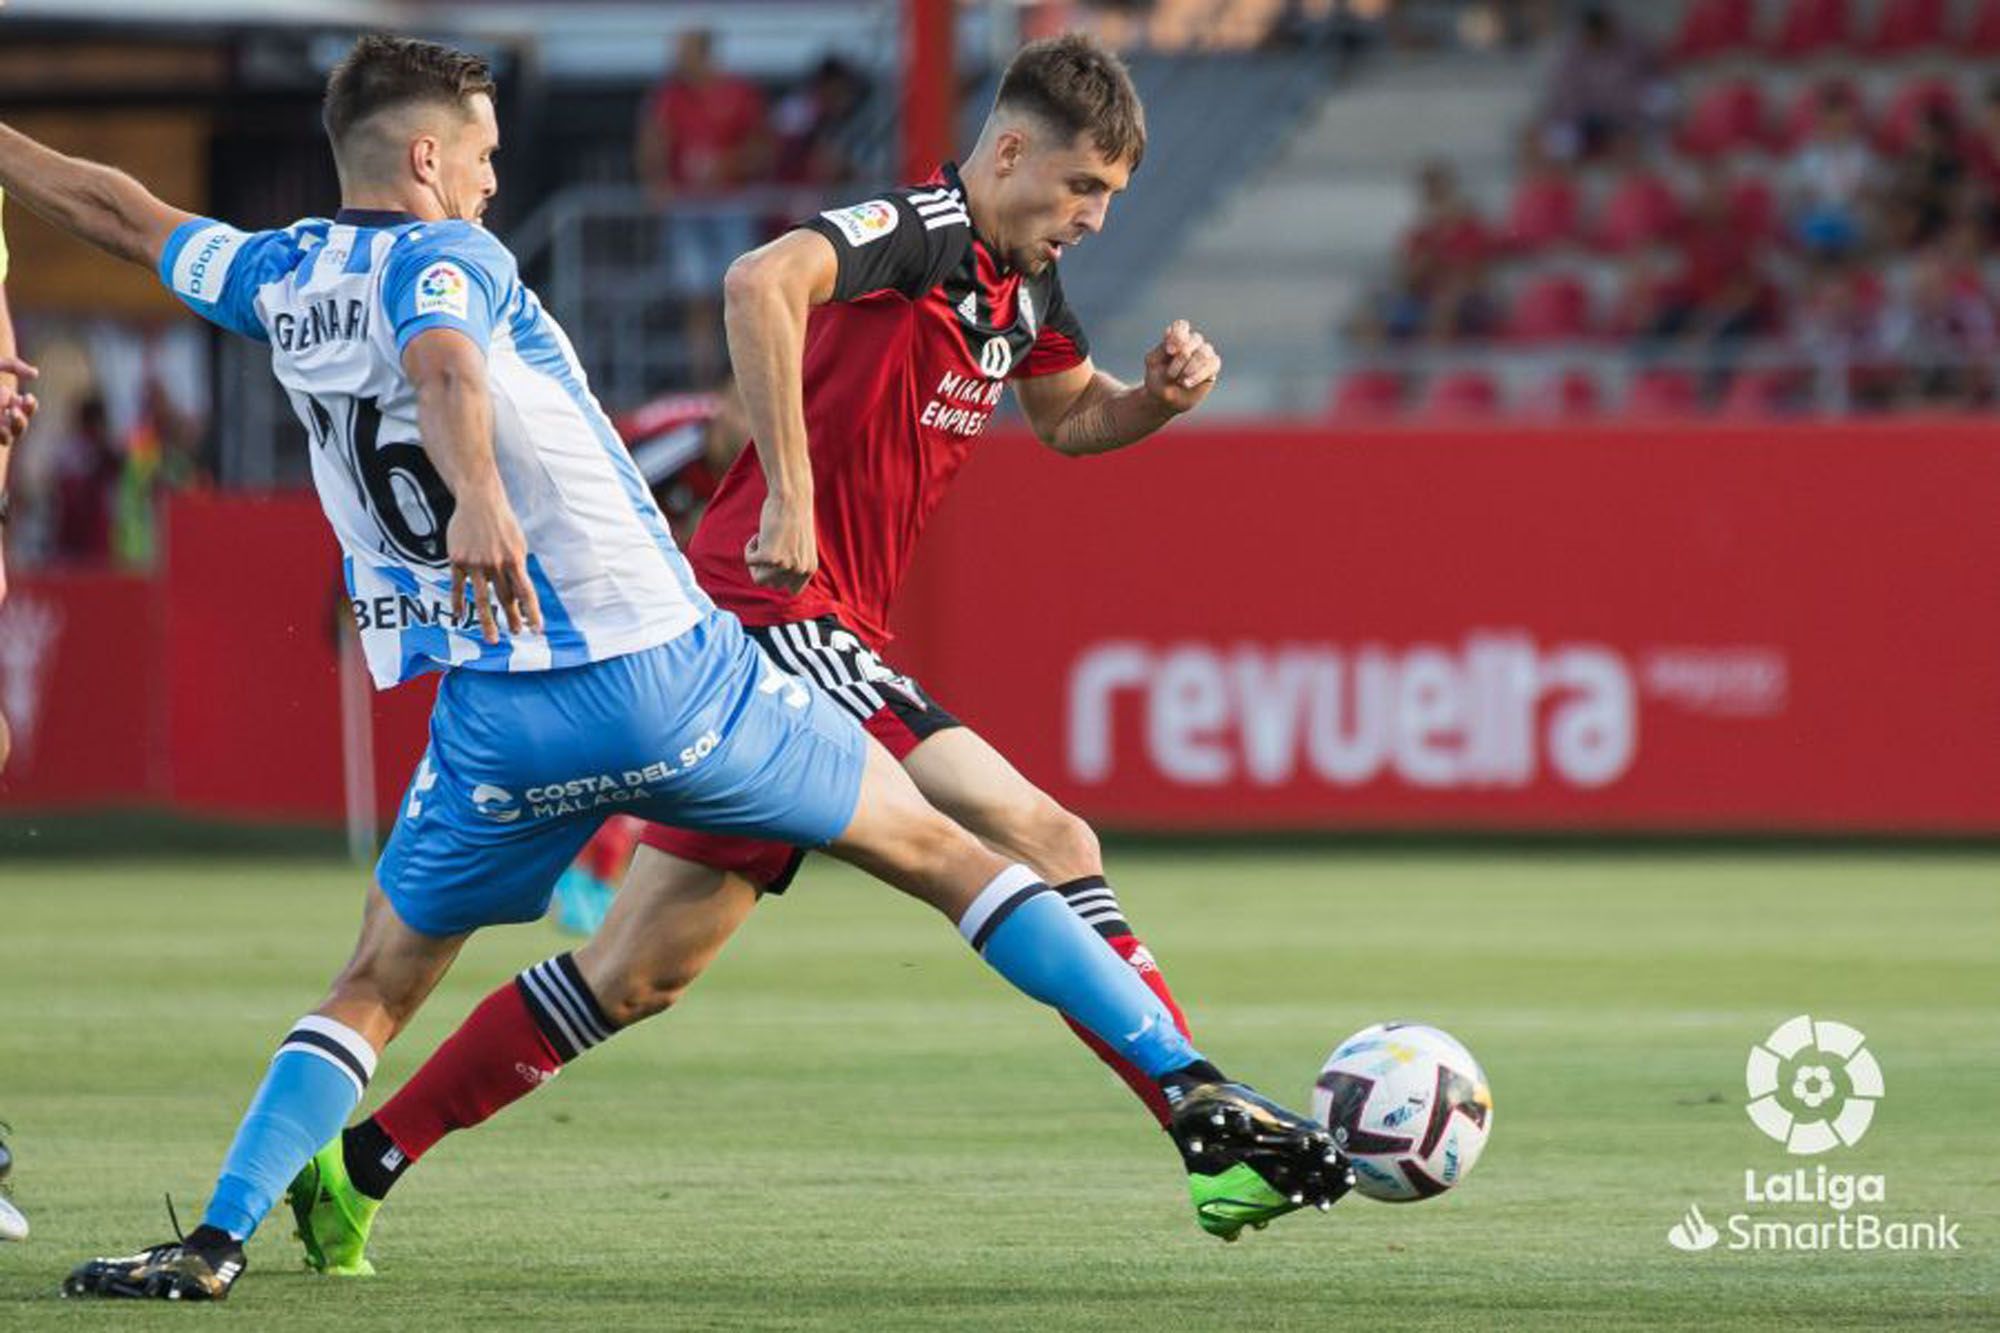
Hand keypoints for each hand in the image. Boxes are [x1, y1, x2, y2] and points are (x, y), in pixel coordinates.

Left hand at [0, 356, 39, 449]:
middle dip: (21, 420)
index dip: (30, 406)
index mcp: (5, 403)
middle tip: (13, 411)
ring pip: (6, 438)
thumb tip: (36, 374)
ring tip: (6, 415)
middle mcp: (0, 418)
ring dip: (8, 428)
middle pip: (19, 427)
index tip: (27, 397)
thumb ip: (13, 366)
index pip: (26, 410)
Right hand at [446, 491, 542, 644]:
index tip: (537, 630)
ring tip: (492, 640)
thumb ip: (517, 568)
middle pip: (505, 598)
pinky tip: (459, 618)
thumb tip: (520, 595)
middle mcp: (496, 564)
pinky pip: (457, 588)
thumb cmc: (502, 523)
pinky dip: (458, 604)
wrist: (479, 500)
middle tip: (516, 633)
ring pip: (481, 600)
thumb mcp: (518, 543)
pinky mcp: (457, 560)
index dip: (532, 613)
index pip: (526, 593)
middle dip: (512, 618)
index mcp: (515, 560)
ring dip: (487, 622)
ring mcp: (475, 563)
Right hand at [744, 491, 815, 594]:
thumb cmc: (794, 516)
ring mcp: (785, 566)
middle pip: (771, 584)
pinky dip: (749, 547)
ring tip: (765, 539)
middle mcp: (800, 570)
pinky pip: (749, 561)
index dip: (780, 579)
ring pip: (758, 577)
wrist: (792, 498)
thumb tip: (772, 578)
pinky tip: (760, 534)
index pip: (792, 590)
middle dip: (765, 567)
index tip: (774, 566)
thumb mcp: (799, 546)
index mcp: (809, 569)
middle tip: (769, 545)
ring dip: (757, 559)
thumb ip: (792, 563)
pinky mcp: (770, 557)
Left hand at [1142, 319, 1220, 415]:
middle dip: (1182, 358)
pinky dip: (1198, 375)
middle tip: (1170, 374)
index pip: (1182, 325)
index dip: (1178, 336)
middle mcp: (1192, 342)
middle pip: (1195, 338)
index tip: (1170, 351)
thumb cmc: (1157, 378)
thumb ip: (1162, 349)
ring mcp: (1204, 353)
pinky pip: (1212, 364)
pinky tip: (1186, 384)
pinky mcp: (1213, 366)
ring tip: (1179, 381)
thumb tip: (1181, 349)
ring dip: (1190, 368)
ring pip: (1205, 352)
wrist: (1164, 399)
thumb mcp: (1153, 363)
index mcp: (1176, 337)